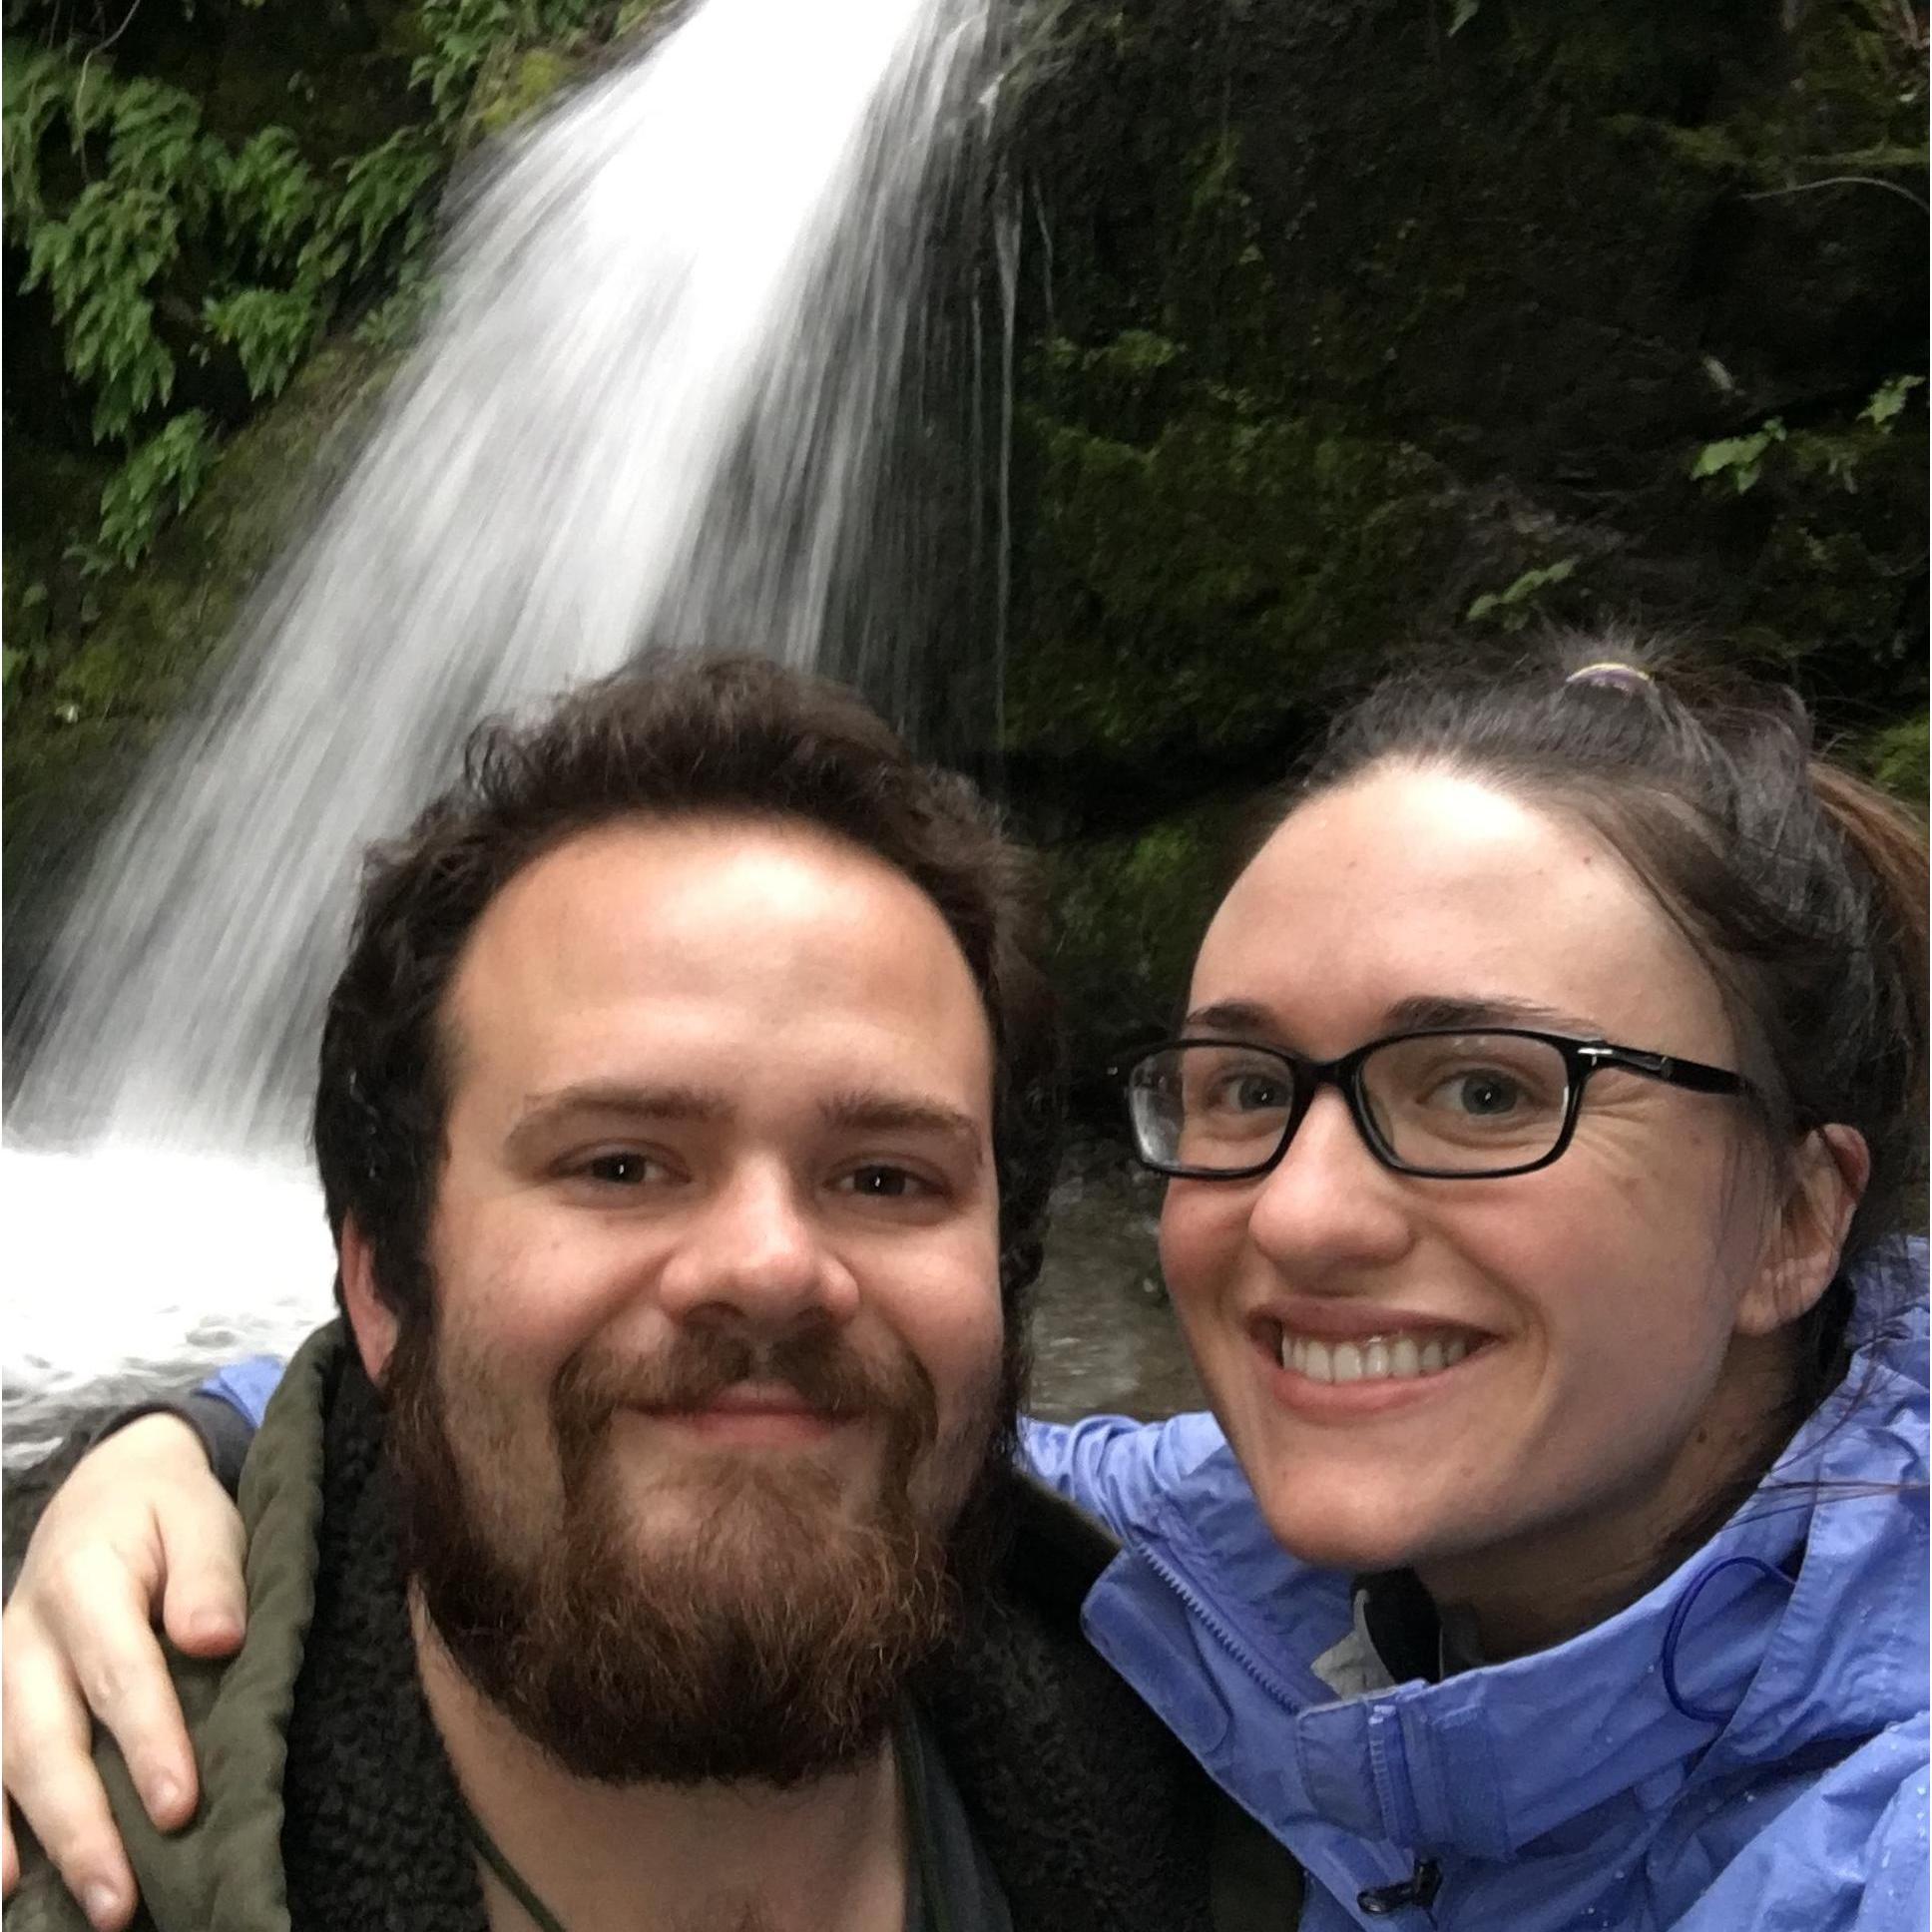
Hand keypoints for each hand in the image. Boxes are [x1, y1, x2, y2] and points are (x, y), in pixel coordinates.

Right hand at [3, 1413, 246, 1930]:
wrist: (106, 1487)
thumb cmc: (167, 1512)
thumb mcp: (202, 1518)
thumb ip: (209, 1577)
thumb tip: (217, 1639)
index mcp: (83, 1582)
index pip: (119, 1673)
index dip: (150, 1741)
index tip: (181, 1804)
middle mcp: (27, 1636)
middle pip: (49, 1741)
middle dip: (85, 1825)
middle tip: (124, 1898)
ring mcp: (3, 1673)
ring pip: (9, 1767)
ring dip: (42, 1843)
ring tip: (92, 1907)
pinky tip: (8, 1884)